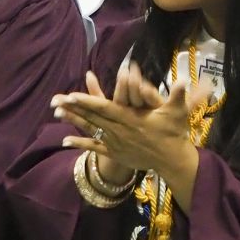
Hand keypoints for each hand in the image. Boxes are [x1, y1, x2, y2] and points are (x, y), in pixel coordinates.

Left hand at [53, 62, 206, 186]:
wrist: (172, 161)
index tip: (70, 95)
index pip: (104, 108)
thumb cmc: (174, 133)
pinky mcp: (116, 153)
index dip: (86, 102)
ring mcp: (116, 143)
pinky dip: (80, 144)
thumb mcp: (178, 112)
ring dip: (73, 121)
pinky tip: (65, 141)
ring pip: (90, 130)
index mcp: (130, 118)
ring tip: (55, 113)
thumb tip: (185, 79)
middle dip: (72, 108)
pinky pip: (95, 147)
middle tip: (54, 100)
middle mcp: (119, 130)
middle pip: (92, 117)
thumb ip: (179, 95)